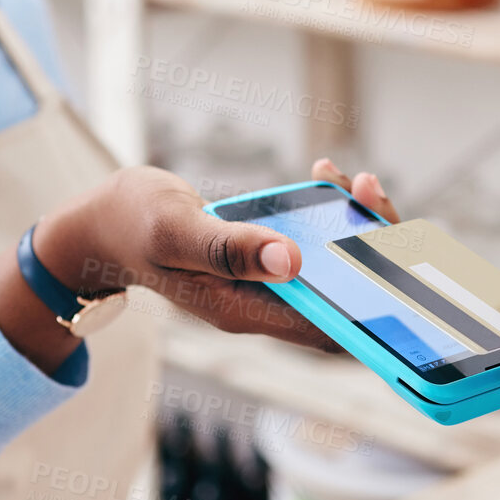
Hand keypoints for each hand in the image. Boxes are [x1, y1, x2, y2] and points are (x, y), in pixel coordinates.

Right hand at [35, 161, 392, 349]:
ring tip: (355, 180)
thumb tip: (293, 261)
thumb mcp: (177, 231)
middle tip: (372, 195)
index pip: (324, 327)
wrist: (105, 220)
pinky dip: (324, 210)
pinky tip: (325, 173)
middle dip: (370, 251)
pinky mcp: (260, 256)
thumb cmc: (134, 224)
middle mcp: (259, 303)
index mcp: (243, 311)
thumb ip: (230, 248)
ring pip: (329, 266)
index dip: (368, 308)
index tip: (394, 266)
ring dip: (352, 226)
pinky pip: (308, 241)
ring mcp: (261, 281)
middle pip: (337, 296)